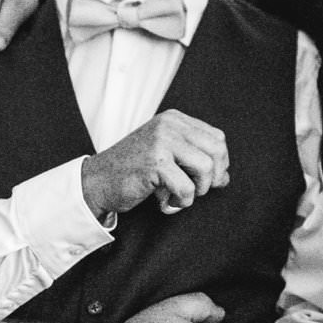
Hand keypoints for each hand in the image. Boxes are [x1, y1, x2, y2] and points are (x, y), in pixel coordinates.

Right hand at [83, 110, 229, 217]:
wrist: (98, 181)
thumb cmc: (133, 172)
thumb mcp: (167, 158)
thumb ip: (195, 161)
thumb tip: (225, 177)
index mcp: (174, 119)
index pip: (217, 138)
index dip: (218, 164)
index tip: (203, 181)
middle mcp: (169, 125)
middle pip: (217, 151)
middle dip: (211, 178)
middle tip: (194, 191)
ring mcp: (161, 141)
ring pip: (206, 169)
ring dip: (196, 191)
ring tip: (178, 196)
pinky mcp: (155, 162)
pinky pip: (187, 188)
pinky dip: (180, 203)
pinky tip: (164, 202)